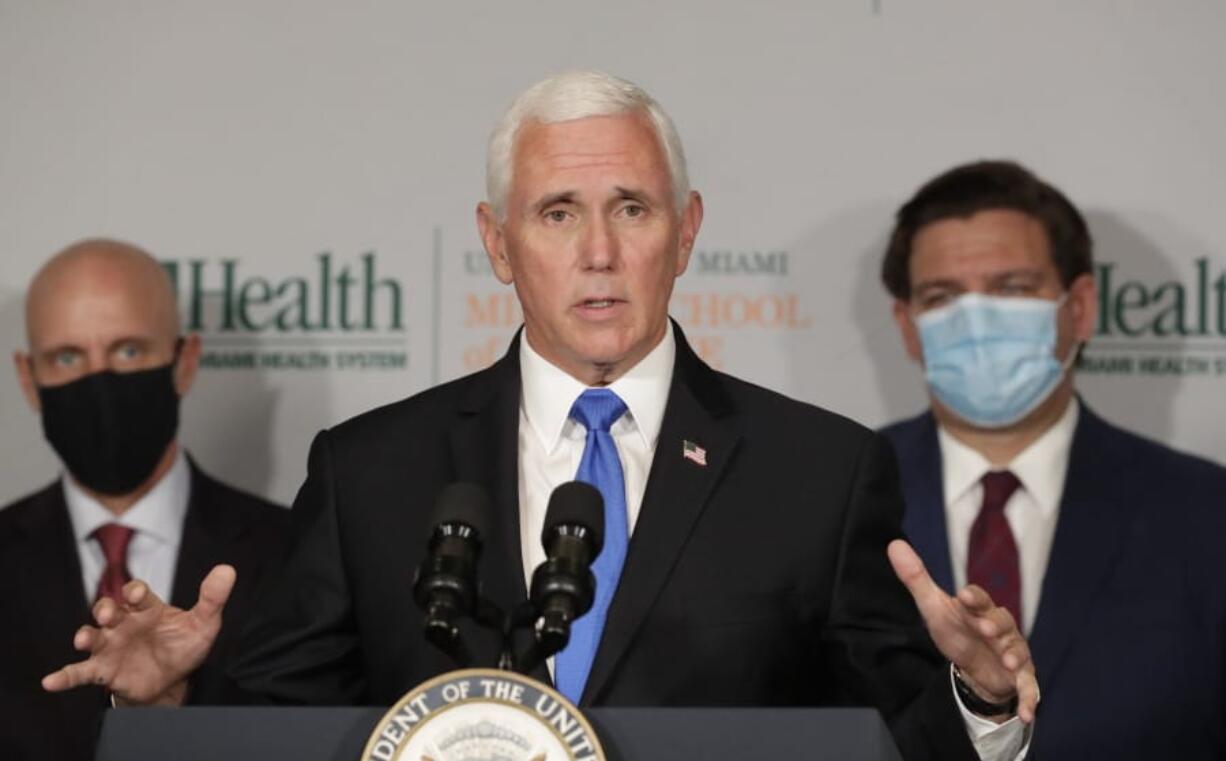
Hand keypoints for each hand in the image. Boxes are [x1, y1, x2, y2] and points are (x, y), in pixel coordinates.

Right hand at [42, 564, 235, 704]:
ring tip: (84, 638)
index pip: (137, 594)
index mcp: (147, 608)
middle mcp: (125, 623)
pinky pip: (80, 672)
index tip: (136, 595)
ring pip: (93, 636)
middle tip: (107, 613)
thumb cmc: (184, 646)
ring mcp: (111, 646)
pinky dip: (64, 677)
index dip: (135, 592)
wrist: (172, 681)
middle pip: (109, 610)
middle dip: (105, 609)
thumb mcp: (203, 624)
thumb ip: (212, 599)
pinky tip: (50, 682)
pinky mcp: (103, 670)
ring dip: (86, 635)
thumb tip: (227, 569)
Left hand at [887, 540, 1038, 723]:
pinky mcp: (1020, 678)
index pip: (979, 599)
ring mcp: (1013, 652)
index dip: (973, 597)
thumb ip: (916, 579)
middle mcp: (1001, 628)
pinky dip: (1029, 699)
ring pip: (1018, 651)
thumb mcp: (934, 608)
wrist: (975, 666)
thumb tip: (894, 545)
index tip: (964, 595)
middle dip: (995, 625)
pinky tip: (1026, 714)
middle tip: (985, 628)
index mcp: (979, 609)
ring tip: (1009, 661)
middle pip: (1002, 622)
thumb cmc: (957, 630)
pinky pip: (1028, 688)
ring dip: (1015, 655)